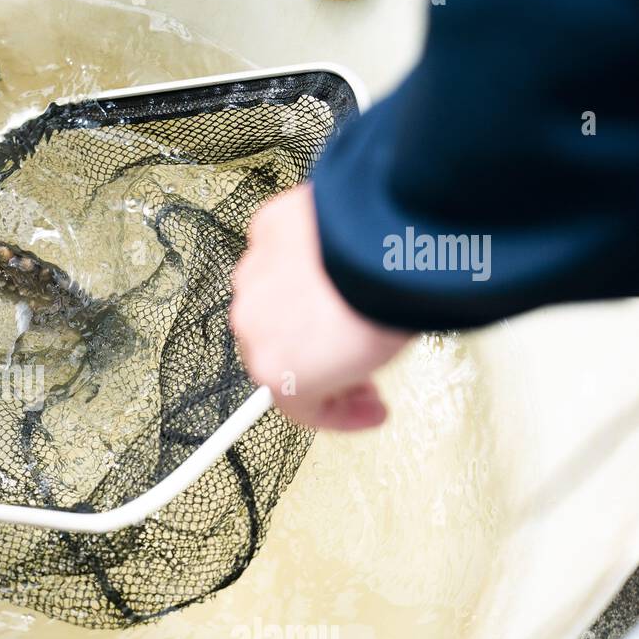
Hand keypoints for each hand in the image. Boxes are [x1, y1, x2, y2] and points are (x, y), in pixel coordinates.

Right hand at [230, 184, 413, 430]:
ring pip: (273, 296)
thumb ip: (345, 370)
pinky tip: (338, 255)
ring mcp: (253, 275)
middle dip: (317, 353)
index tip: (369, 406)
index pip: (299, 403)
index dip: (341, 409)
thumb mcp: (371, 363)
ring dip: (306, 302)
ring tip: (349, 296)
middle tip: (360, 353)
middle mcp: (251, 326)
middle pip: (280, 346)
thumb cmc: (386, 307)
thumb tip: (346, 363)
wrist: (387, 244)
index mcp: (275, 372)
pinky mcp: (266, 229)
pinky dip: (305, 255)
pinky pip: (281, 251)